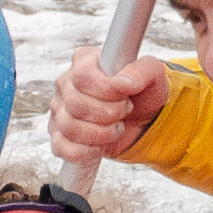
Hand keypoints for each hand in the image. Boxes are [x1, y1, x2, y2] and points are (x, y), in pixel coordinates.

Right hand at [55, 56, 171, 161]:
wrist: (142, 118)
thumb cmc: (143, 91)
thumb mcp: (152, 73)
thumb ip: (140, 71)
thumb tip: (124, 83)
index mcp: (84, 61)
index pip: (82, 76)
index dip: (106, 90)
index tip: (126, 95)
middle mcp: (66, 84)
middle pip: (75, 103)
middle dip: (108, 113)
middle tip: (125, 110)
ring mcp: (60, 110)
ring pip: (70, 127)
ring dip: (101, 133)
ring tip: (117, 127)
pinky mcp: (60, 135)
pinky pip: (61, 148)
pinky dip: (84, 152)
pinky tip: (100, 146)